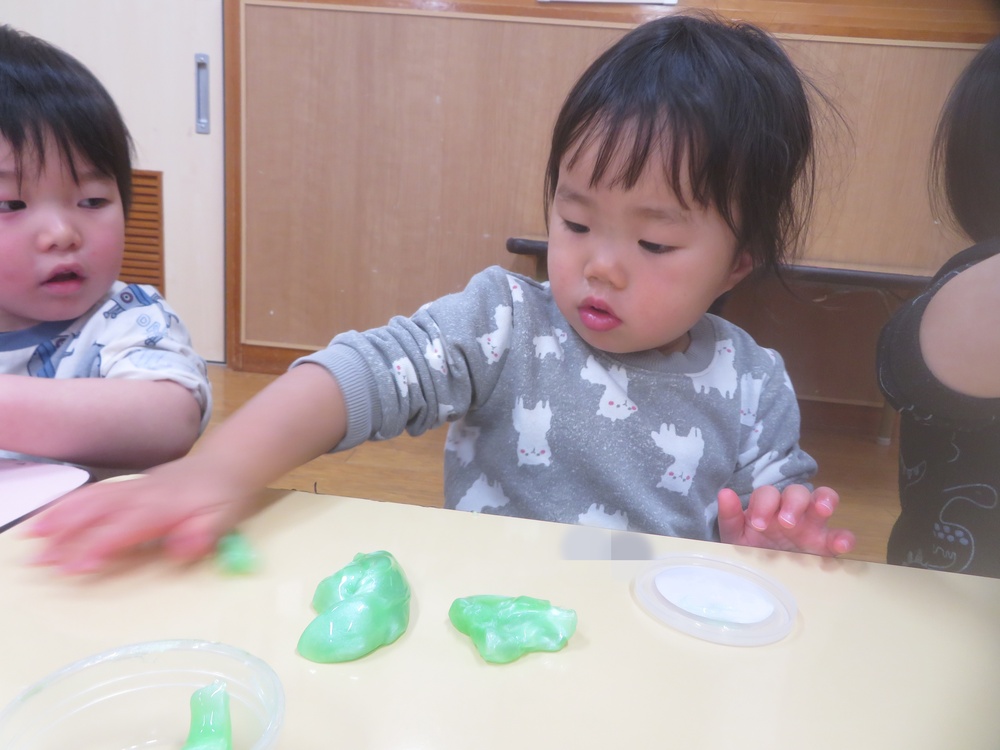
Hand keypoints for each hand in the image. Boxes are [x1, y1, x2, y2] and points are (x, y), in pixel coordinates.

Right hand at [25, 456, 253, 573]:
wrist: (229, 463)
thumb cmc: (225, 497)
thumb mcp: (224, 519)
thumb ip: (203, 534)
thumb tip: (183, 549)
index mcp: (164, 507)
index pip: (124, 529)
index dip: (98, 547)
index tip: (74, 568)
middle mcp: (142, 495)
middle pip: (97, 512)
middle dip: (65, 535)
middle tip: (37, 560)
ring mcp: (134, 487)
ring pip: (91, 499)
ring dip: (59, 517)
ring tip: (31, 537)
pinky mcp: (130, 485)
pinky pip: (94, 493)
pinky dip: (68, 504)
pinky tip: (51, 517)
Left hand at [716, 484, 854, 555]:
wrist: (762, 577)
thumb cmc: (750, 550)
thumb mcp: (736, 536)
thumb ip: (730, 516)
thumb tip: (724, 493)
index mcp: (768, 507)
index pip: (769, 494)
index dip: (765, 504)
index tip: (758, 524)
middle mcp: (792, 511)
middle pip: (798, 492)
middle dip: (794, 502)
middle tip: (786, 523)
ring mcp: (812, 526)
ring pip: (824, 500)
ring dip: (825, 501)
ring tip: (822, 510)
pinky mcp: (827, 545)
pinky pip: (842, 535)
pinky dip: (845, 537)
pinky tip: (840, 546)